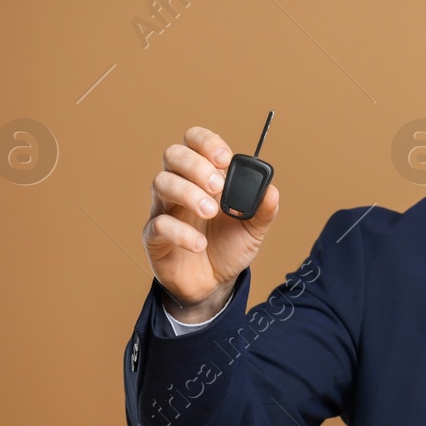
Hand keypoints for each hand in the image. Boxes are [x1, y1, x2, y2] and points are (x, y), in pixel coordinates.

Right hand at [143, 125, 280, 321]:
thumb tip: (271, 191)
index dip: (206, 142)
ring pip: (161, 183)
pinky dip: (180, 232)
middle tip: (217, 186)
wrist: (214, 283)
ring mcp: (165, 210)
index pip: (194, 142)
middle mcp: (180, 187)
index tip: (225, 158)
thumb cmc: (229, 247)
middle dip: (196, 165)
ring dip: (188, 193)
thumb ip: (263, 209)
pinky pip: (158, 225)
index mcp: (203, 177)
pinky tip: (199, 243)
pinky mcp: (154, 237)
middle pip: (173, 155)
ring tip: (211, 212)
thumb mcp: (253, 229)